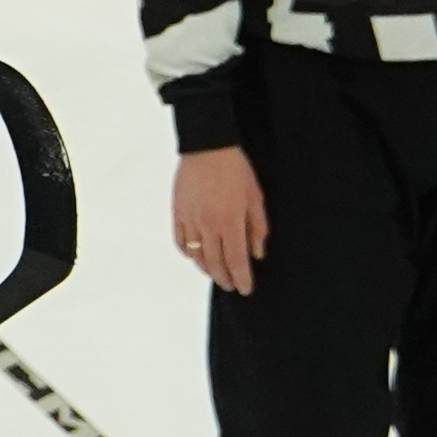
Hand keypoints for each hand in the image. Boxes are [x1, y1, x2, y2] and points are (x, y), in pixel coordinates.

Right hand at [172, 143, 266, 296]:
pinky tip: (195, 256)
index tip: (245, 289)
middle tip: (231, 285)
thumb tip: (257, 254)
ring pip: (197, 256)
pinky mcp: (178, 213)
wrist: (206, 148)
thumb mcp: (254, 197)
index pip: (236, 260)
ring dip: (207, 269)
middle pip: (215, 263)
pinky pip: (181, 241)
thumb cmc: (235, 170)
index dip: (241, 278)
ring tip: (215, 275)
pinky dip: (188, 253)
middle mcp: (209, 226)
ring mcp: (191, 221)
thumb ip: (257, 227)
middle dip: (224, 278)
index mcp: (230, 222)